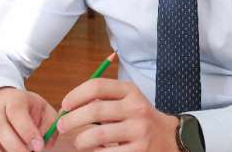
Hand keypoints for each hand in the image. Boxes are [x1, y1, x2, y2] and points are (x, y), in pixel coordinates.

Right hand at [0, 87, 57, 151]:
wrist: (2, 102)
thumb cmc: (27, 108)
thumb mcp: (42, 108)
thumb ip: (49, 124)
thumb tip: (47, 144)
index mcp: (14, 100)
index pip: (17, 113)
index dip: (27, 131)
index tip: (39, 145)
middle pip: (0, 128)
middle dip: (16, 146)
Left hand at [57, 78, 180, 150]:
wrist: (170, 138)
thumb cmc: (139, 118)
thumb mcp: (127, 100)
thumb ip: (103, 99)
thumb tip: (68, 107)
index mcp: (130, 91)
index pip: (97, 86)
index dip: (76, 95)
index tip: (64, 105)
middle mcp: (136, 108)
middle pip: (95, 110)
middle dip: (71, 119)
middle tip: (61, 126)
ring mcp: (139, 131)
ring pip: (98, 135)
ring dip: (80, 140)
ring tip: (78, 142)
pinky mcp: (139, 151)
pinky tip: (94, 151)